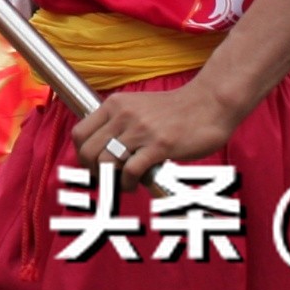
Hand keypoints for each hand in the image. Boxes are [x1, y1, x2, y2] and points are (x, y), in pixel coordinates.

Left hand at [72, 77, 235, 188]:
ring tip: (120, 185)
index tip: (92, 168)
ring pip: (105, 161)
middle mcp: (123, 115)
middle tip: (106, 180)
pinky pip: (130, 170)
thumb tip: (104, 149)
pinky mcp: (159, 145)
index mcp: (115, 104)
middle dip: (92, 172)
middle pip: (88, 151)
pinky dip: (127, 183)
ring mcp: (141, 130)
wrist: (209, 104)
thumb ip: (120, 123)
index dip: (82, 156)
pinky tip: (134, 185)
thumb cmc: (177, 111)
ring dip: (109, 181)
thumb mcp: (139, 107)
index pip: (79, 133)